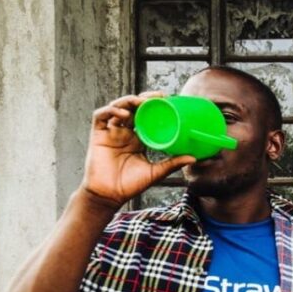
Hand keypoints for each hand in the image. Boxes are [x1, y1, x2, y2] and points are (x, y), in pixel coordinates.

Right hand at [82, 92, 195, 207]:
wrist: (110, 196)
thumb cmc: (130, 185)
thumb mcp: (156, 172)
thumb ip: (173, 163)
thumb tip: (194, 158)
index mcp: (138, 139)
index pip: (146, 116)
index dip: (155, 106)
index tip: (169, 100)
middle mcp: (124, 132)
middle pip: (133, 108)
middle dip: (144, 99)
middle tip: (158, 96)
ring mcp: (111, 132)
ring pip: (117, 108)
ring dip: (129, 101)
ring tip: (142, 101)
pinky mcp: (98, 135)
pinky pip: (101, 116)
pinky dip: (111, 111)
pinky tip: (124, 114)